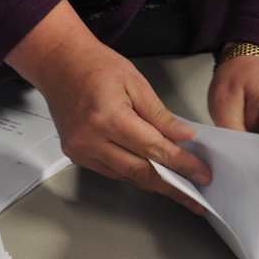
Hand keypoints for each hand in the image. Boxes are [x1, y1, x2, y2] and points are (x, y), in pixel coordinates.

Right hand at [6, 0, 210, 214]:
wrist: (59, 64)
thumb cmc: (93, 66)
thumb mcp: (136, 83)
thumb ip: (160, 115)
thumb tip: (183, 137)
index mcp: (108, 117)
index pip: (153, 149)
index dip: (181, 164)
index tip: (200, 173)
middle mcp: (90, 139)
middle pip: (139, 171)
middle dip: (171, 185)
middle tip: (193, 194)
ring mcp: (80, 150)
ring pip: (125, 176)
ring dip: (153, 183)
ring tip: (177, 188)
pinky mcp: (76, 155)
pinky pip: (110, 172)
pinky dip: (133, 174)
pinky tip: (150, 175)